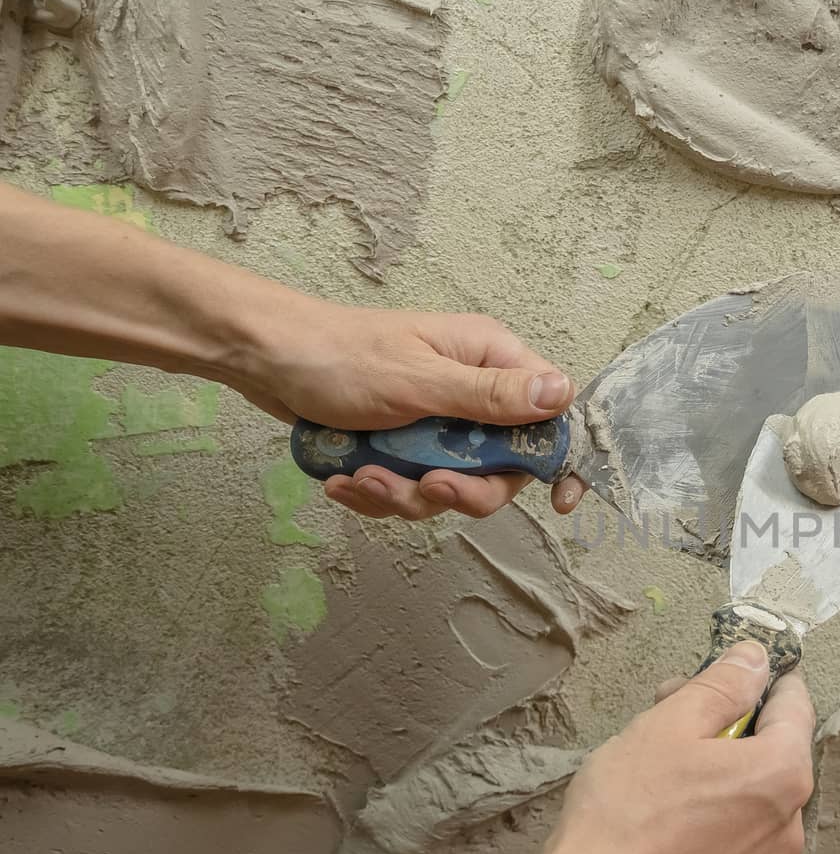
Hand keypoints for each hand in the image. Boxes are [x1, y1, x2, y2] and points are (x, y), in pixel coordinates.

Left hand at [239, 303, 587, 519]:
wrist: (264, 361)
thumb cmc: (340, 355)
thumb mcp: (420, 380)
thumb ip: (491, 396)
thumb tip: (561, 393)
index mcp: (488, 360)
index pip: (549, 412)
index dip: (557, 457)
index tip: (559, 499)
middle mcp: (471, 392)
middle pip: (501, 466)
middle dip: (462, 490)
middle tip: (428, 489)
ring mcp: (436, 423)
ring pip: (452, 486)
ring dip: (407, 494)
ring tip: (364, 477)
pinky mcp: (403, 446)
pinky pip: (411, 489)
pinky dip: (380, 492)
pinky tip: (346, 479)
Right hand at [536, 642, 815, 853]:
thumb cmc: (627, 816)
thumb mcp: (669, 725)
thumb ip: (721, 685)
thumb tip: (755, 659)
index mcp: (782, 776)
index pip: (795, 706)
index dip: (765, 678)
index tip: (738, 666)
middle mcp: (787, 829)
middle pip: (769, 757)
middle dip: (726, 729)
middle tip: (668, 715)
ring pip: (748, 806)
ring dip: (715, 780)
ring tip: (654, 776)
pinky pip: (730, 849)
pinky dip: (706, 829)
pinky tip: (658, 829)